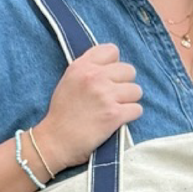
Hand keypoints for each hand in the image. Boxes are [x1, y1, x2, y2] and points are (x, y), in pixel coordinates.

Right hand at [36, 43, 142, 171]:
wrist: (55, 141)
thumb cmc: (62, 113)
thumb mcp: (68, 81)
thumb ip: (88, 69)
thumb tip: (112, 65)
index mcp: (81, 66)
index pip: (112, 50)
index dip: (114, 65)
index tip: (108, 77)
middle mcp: (94, 77)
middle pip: (129, 71)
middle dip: (124, 84)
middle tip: (113, 97)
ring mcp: (105, 95)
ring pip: (136, 90)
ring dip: (129, 101)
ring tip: (115, 109)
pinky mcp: (114, 115)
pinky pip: (137, 109)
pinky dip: (130, 116)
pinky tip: (117, 120)